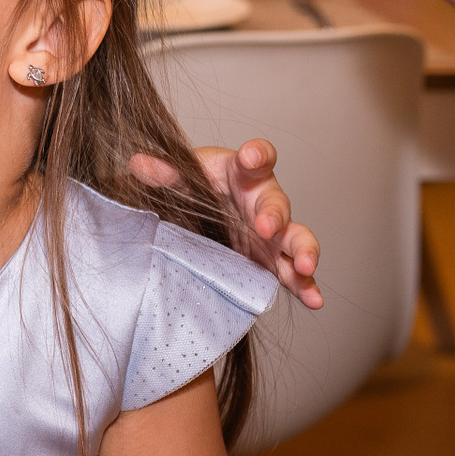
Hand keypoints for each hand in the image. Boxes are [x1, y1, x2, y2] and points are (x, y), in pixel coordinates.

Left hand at [130, 139, 322, 308]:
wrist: (196, 216)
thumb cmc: (194, 188)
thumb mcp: (177, 178)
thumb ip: (163, 173)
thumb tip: (139, 164)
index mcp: (243, 174)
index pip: (258, 158)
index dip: (257, 155)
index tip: (251, 156)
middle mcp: (263, 202)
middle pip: (278, 204)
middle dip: (275, 215)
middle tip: (267, 228)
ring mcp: (271, 235)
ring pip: (296, 241)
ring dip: (303, 253)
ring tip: (305, 269)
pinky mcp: (270, 262)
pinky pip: (292, 275)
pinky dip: (305, 287)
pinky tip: (314, 300)